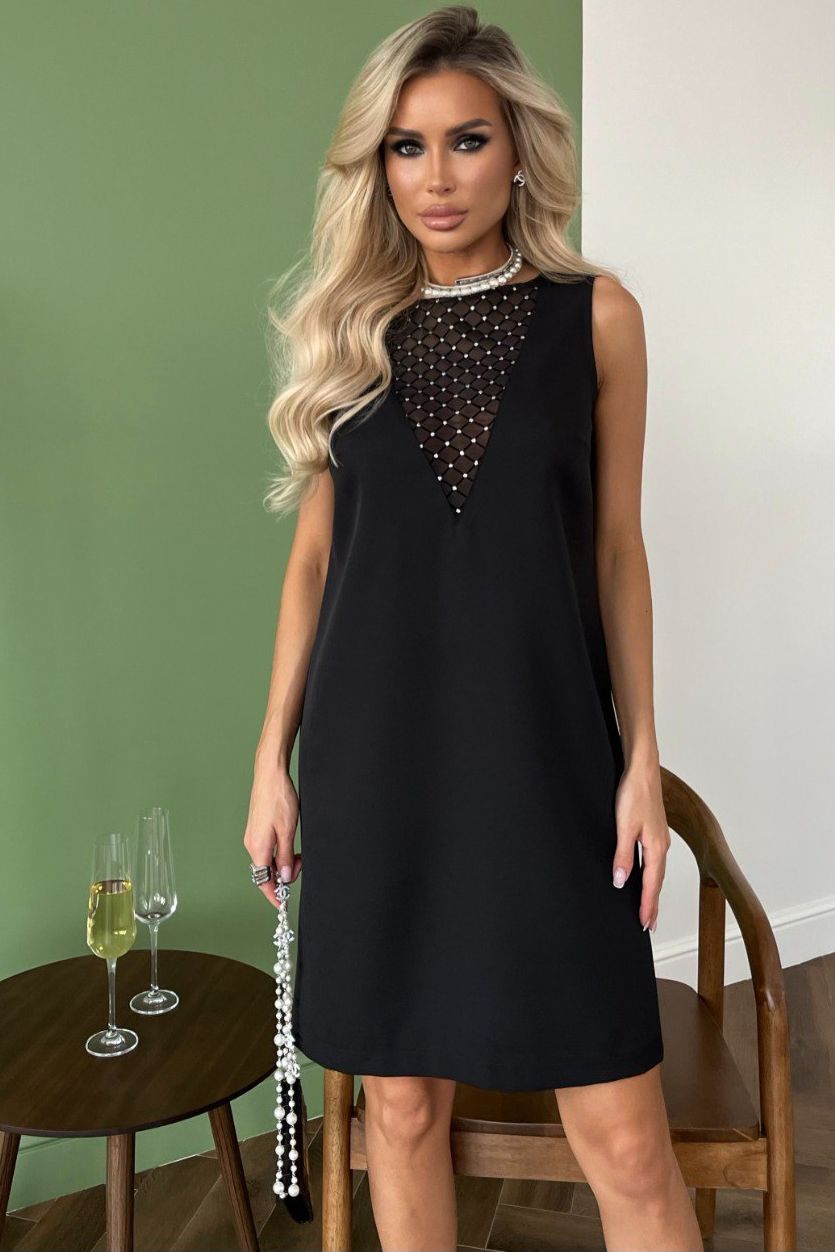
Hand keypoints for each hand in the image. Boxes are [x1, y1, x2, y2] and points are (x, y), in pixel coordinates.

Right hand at [243, 763, 301, 908]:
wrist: (270, 774)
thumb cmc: (279, 798)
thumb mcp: (288, 831)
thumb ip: (285, 856)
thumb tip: (284, 877)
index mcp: (258, 848)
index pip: (263, 881)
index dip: (274, 895)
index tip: (283, 904)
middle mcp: (252, 844)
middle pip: (265, 872)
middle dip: (283, 875)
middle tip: (301, 865)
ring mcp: (253, 836)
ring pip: (267, 860)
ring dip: (283, 863)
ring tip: (298, 854)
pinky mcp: (257, 828)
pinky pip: (267, 849)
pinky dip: (279, 853)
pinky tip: (290, 845)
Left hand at [612, 763, 669, 931]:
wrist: (643, 768)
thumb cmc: (635, 793)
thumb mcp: (624, 827)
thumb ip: (622, 855)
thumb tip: (621, 882)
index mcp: (656, 848)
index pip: (652, 885)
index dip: (648, 906)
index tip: (646, 925)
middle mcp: (661, 846)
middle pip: (657, 882)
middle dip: (653, 904)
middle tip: (650, 925)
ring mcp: (659, 838)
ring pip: (657, 871)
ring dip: (653, 890)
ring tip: (649, 906)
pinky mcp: (654, 830)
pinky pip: (654, 860)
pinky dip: (651, 874)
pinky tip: (646, 874)